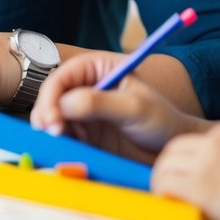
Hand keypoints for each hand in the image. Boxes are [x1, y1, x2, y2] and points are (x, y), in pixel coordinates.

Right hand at [31, 52, 201, 163]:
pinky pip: (63, 134)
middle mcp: (87, 86)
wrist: (172, 151)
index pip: (64, 75)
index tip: (52, 116)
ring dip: (51, 128)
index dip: (52, 94)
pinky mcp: (84, 132)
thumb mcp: (135, 108)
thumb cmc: (162, 121)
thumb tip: (65, 104)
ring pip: (54, 116)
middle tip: (51, 131)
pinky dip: (60, 141)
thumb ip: (100, 103)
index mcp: (99, 68)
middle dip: (47, 112)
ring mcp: (84, 110)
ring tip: (58, 140)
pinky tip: (67, 147)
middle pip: (53, 95)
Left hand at [152, 121, 219, 219]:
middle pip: (172, 150)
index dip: (181, 160)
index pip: (190, 141)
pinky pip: (168, 185)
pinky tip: (168, 203)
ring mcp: (208, 162)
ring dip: (161, 182)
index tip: (180, 174)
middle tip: (167, 187)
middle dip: (166, 168)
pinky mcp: (203, 185)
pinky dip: (163, 193)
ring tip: (166, 197)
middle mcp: (216, 141)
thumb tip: (219, 173)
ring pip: (165, 166)